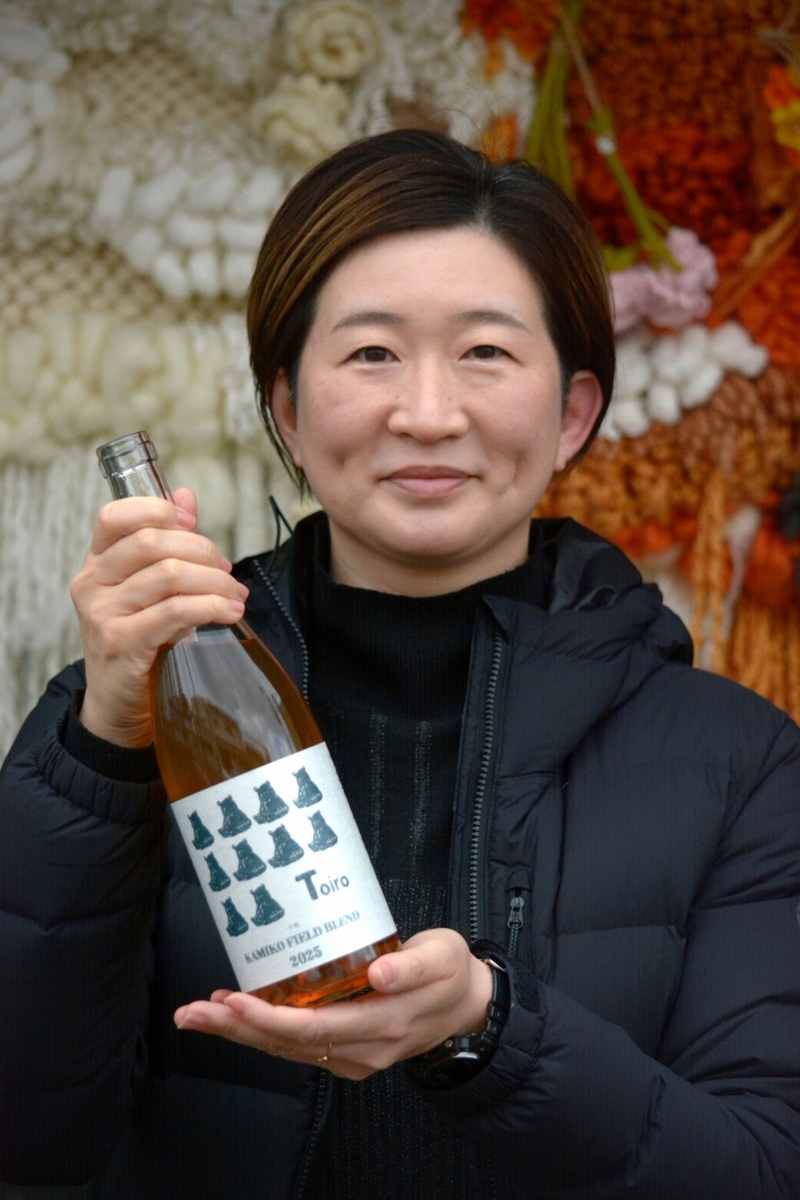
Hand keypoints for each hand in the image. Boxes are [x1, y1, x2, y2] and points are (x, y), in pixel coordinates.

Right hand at [70, 487, 247, 746]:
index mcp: (96, 562)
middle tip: (228, 572)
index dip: (158, 509)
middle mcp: (92, 583)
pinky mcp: (121, 643)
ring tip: (235, 596)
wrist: (119, 703)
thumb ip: (166, 542)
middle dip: (203, 551)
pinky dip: (211, 608)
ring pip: (170, 575)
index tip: (193, 521)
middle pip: (153, 542)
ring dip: (214, 583)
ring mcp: (102, 614)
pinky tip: (229, 613)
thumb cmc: (139, 640)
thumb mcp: (148, 587)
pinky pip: (174, 612)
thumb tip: (185, 494)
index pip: (115, 516)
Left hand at [173, 929, 492, 1079]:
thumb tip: (379, 973)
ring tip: (199, 1013)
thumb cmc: (451, 974)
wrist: (467, 1006)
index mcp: (384, 1025)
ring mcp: (354, 1055)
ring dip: (239, 1033)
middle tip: (193, 1011)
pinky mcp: (347, 1050)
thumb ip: (412, 964)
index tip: (235, 1002)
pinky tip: (235, 1014)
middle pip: (289, 1044)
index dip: (270, 1019)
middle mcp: (363, 1049)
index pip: (315, 1028)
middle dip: (237, 1028)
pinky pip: (297, 1046)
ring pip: (287, 1049)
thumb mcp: (442, 956)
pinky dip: (262, 1032)